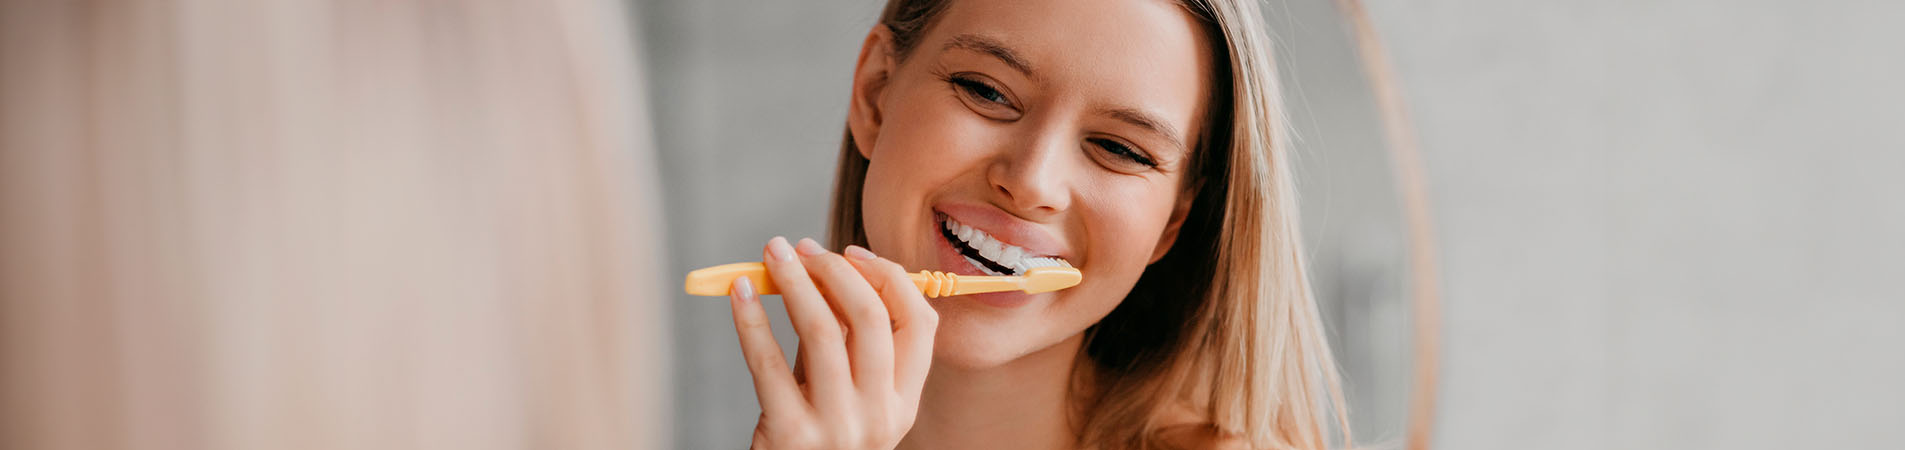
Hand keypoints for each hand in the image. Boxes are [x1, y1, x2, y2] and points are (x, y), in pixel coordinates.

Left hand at [727, 236, 938, 449]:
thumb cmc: (816, 437)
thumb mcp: (847, 396)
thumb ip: (848, 344)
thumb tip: (825, 270)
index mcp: (903, 403)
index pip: (919, 322)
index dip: (888, 277)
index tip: (851, 253)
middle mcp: (879, 415)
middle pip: (871, 318)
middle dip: (835, 270)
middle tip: (802, 248)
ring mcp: (838, 427)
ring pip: (821, 330)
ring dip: (793, 280)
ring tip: (772, 254)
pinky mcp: (790, 434)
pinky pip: (768, 362)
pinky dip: (750, 318)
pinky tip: (739, 292)